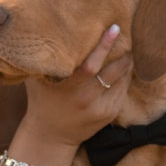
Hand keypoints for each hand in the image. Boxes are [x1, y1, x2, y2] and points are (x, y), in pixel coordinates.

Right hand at [19, 24, 131, 148]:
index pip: (91, 65)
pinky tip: (124, 67)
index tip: (114, 28)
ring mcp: (100, 108)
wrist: (50, 136)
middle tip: (129, 35)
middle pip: (113, 71)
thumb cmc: (41, 99)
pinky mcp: (109, 114)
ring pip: (121, 79)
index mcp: (68, 88)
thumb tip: (50, 29)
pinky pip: (122, 90)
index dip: (104, 46)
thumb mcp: (37, 79)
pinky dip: (125, 76)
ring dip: (127, 63)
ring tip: (128, 48)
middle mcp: (85, 99)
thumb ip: (45, 59)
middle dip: (124, 52)